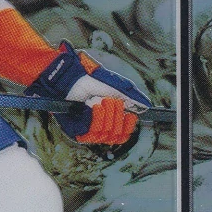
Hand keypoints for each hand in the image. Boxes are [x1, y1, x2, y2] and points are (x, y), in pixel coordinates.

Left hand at [26, 42, 149, 144]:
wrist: (66, 77)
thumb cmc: (87, 79)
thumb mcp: (112, 85)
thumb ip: (128, 95)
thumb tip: (145, 106)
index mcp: (106, 118)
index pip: (122, 134)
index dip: (128, 126)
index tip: (130, 115)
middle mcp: (96, 127)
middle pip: (115, 135)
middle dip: (115, 116)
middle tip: (108, 101)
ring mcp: (85, 129)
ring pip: (104, 134)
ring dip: (105, 115)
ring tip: (98, 101)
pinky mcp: (74, 130)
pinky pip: (90, 133)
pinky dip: (95, 118)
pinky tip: (92, 106)